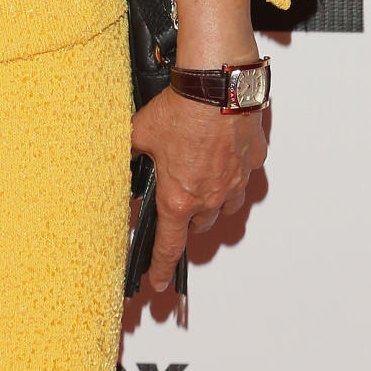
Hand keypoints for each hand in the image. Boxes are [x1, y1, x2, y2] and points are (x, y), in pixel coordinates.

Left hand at [129, 0, 267, 291]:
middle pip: (198, 223)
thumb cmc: (182, 109)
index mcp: (178, 198)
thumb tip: (118, 158)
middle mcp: (210, 197)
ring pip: (224, 205)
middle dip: (186, 215)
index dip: (161, 268)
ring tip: (200, 173)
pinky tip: (223, 151)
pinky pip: (244, 177)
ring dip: (212, 198)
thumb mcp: (139, 132)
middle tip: (177, 194)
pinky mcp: (252, 162)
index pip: (168, 246)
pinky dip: (234, 171)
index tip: (159, 285)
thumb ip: (129, 152)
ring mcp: (235, 182)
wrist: (217, 85)